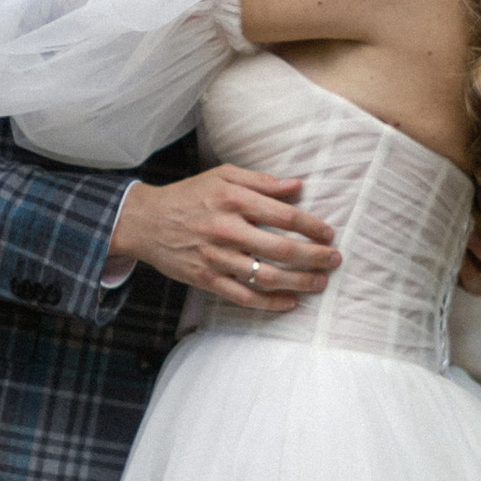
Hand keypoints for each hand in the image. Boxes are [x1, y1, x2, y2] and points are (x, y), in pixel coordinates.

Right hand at [108, 165, 339, 310]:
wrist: (145, 221)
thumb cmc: (189, 195)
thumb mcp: (222, 176)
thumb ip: (261, 181)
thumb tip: (298, 185)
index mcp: (233, 201)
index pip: (284, 216)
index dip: (311, 226)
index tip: (329, 233)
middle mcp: (227, 230)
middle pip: (281, 249)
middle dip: (314, 257)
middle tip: (335, 260)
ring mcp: (216, 259)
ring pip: (266, 277)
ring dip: (299, 282)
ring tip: (319, 283)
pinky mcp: (207, 280)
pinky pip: (244, 297)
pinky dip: (270, 304)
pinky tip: (291, 303)